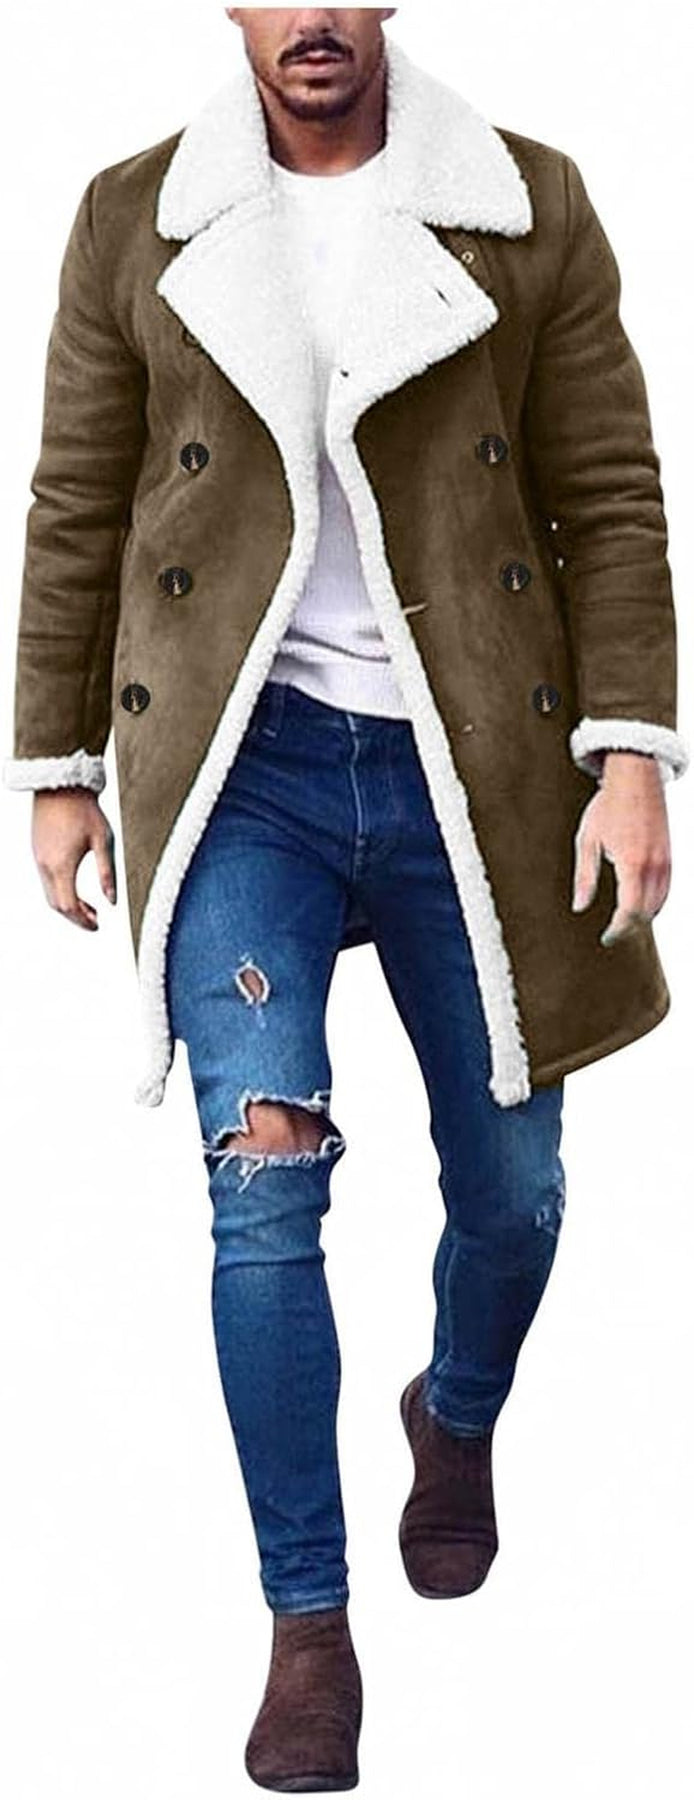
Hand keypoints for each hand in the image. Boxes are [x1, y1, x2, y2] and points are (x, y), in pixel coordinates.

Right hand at [31, 788, 116, 929]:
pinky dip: (60, 892)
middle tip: (96, 921)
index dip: (83, 920)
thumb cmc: (85, 810)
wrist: (60, 784)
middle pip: (57, 905)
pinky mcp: (37, 852)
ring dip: (68, 906)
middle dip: (75, 918)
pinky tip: (75, 889)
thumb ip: (107, 873)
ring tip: (90, 908)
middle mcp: (45, 866)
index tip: (98, 925)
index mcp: (62, 865)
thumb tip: (112, 901)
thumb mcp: (103, 841)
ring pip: (49, 895)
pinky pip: (45, 882)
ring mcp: (38, 859)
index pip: (69, 906)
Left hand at [571, 751, 670, 945]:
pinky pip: (666, 889)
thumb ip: (585, 877)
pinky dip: (654, 903)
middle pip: (646, 913)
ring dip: (642, 917)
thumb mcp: (587, 841)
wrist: (636, 776)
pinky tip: (640, 903)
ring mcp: (666, 861)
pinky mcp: (670, 855)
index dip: (618, 930)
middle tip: (612, 933)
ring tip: (624, 922)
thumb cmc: (607, 806)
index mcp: (631, 863)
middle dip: (629, 927)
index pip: (630, 912)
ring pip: (659, 904)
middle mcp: (654, 865)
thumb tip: (579, 908)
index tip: (606, 938)